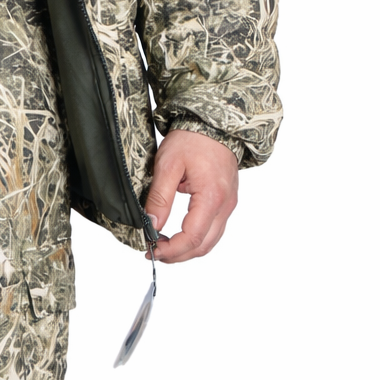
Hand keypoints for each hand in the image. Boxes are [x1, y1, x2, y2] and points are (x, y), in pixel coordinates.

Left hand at [144, 128, 237, 263]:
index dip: (171, 249)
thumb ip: (160, 198)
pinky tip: (179, 234)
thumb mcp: (168, 165)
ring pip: (211, 241)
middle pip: (204, 246)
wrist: (214, 124)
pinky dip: (197, 238)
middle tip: (155, 252)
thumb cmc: (192, 140)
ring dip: (188, 249)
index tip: (152, 250)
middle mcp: (225, 205)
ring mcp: (228, 204)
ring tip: (164, 246)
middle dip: (178, 255)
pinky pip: (214, 229)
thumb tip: (152, 225)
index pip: (192, 237)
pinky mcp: (226, 201)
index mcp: (211, 197)